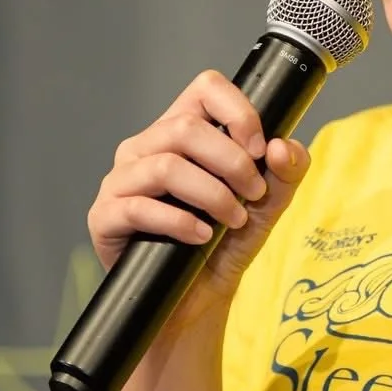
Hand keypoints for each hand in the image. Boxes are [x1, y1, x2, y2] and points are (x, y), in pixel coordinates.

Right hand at [87, 69, 309, 313]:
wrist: (197, 300)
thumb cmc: (225, 244)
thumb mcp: (267, 206)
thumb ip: (286, 173)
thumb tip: (283, 146)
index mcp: (180, 131)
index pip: (205, 89)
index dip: (237, 112)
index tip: (260, 148)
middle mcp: (145, 148)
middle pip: (186, 127)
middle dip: (233, 162)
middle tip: (254, 194)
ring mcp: (120, 181)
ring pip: (165, 166)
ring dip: (212, 195)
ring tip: (232, 220)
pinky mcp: (105, 217)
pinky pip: (138, 207)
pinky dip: (179, 222)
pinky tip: (201, 237)